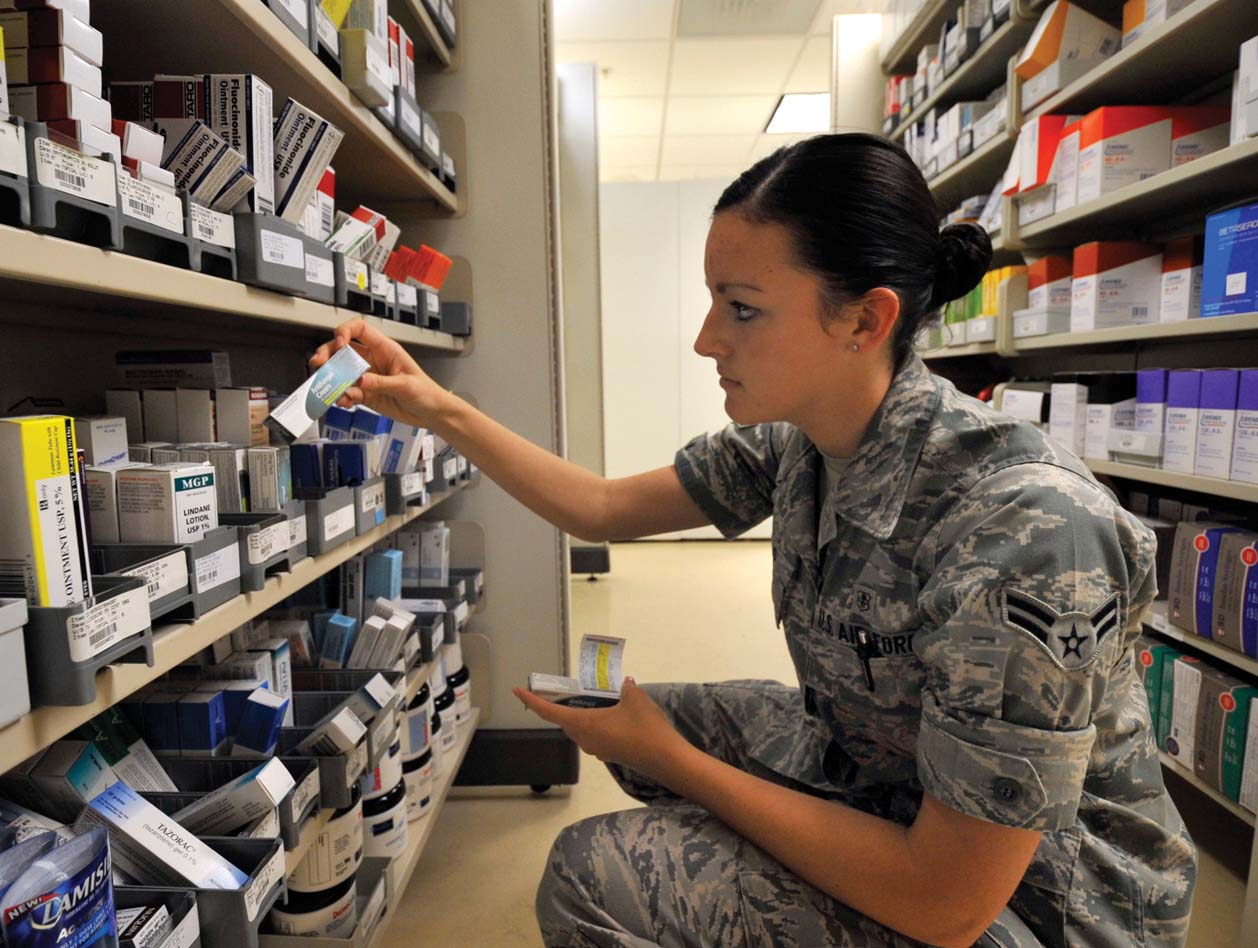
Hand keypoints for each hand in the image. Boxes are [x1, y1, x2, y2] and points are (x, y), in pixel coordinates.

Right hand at [309, 317, 451, 428]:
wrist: (432, 414)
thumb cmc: (426, 393)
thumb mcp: (406, 386)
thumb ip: (382, 383)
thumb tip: (359, 380)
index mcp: (385, 349)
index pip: (360, 329)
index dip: (346, 331)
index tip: (339, 342)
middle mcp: (373, 360)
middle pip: (343, 349)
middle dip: (328, 354)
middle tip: (318, 364)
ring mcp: (367, 377)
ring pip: (341, 372)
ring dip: (332, 380)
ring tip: (332, 390)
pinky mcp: (365, 394)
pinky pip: (347, 392)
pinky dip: (342, 397)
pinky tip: (344, 402)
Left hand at [513, 679, 691, 784]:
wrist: (665, 758)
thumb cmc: (644, 727)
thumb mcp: (635, 699)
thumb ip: (626, 689)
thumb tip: (626, 684)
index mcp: (585, 724)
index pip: (550, 713)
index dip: (532, 701)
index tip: (517, 690)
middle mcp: (586, 739)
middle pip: (564, 721)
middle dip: (557, 706)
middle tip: (556, 689)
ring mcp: (598, 749)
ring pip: (579, 729)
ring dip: (577, 715)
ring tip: (584, 698)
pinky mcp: (610, 753)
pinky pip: (594, 735)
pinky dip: (593, 722)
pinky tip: (609, 713)